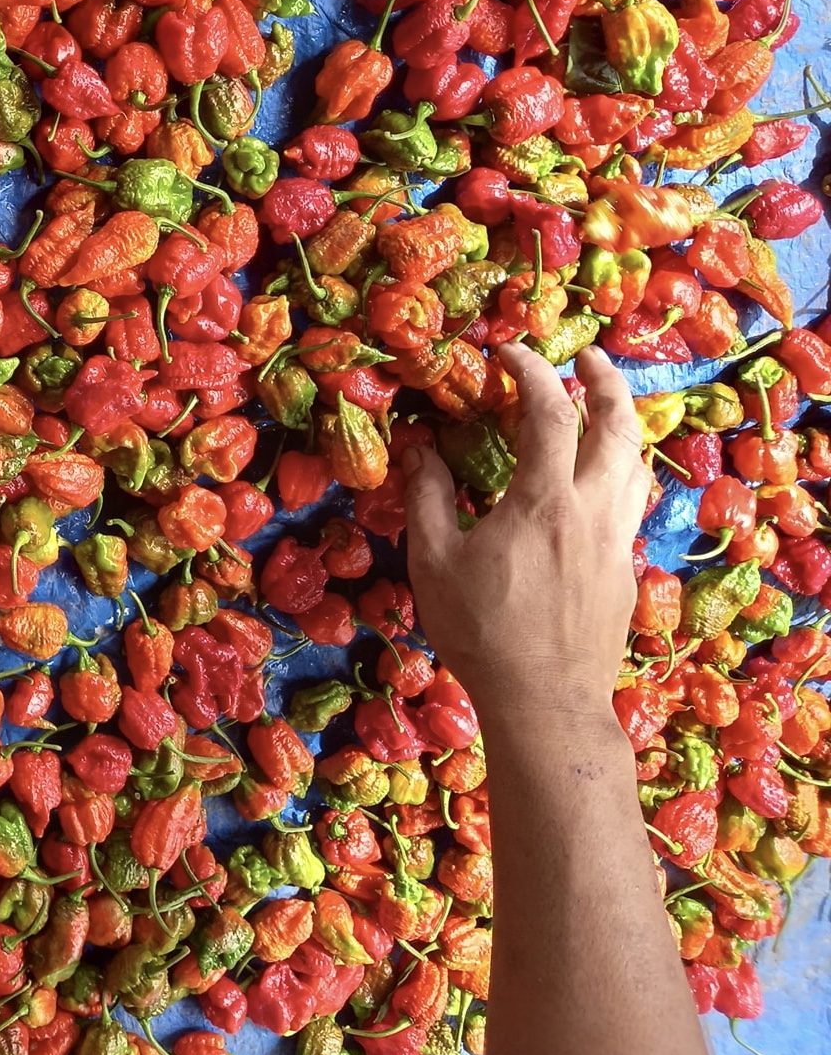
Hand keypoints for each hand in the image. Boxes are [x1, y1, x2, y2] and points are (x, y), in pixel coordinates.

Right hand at [401, 343, 649, 730]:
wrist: (546, 702)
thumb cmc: (481, 631)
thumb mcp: (435, 561)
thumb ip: (429, 496)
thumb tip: (418, 447)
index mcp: (545, 500)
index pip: (550, 411)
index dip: (531, 370)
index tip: (508, 352)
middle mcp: (593, 510)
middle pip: (618, 426)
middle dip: (605, 382)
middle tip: (586, 358)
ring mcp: (617, 540)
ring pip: (636, 464)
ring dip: (622, 425)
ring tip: (603, 408)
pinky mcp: (626, 569)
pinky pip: (630, 503)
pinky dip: (619, 472)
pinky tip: (595, 483)